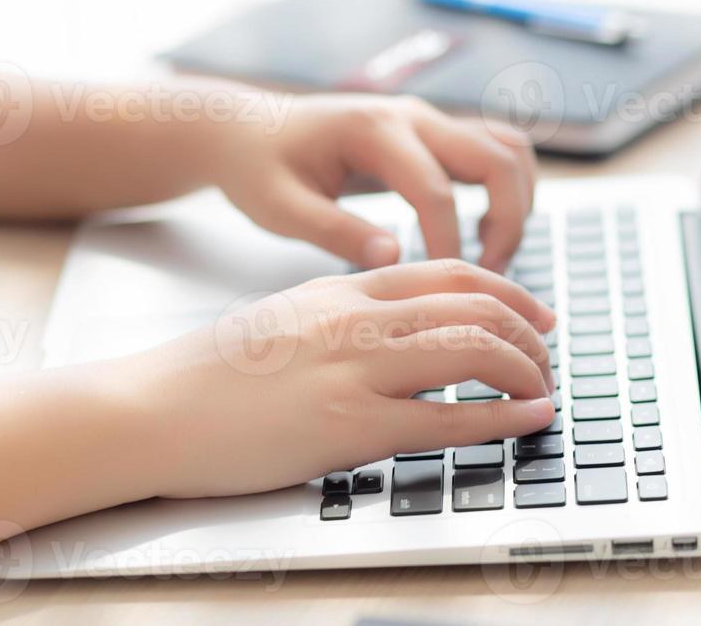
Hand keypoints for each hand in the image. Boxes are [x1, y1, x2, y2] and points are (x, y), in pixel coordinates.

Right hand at [123, 260, 556, 498]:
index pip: (446, 273)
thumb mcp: (285, 318)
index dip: (506, 290)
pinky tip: (529, 419)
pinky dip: (502, 418)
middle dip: (528, 331)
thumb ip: (342, 313)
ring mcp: (354, 370)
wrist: (152, 409)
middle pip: (473, 307)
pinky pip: (448, 418)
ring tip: (545, 388)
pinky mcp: (348, 426)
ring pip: (472, 351)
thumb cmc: (210, 373)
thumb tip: (395, 327)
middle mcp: (356, 319)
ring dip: (525, 369)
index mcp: (340, 289)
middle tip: (549, 355)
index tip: (536, 311)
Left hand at [213, 94, 535, 272]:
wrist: (248, 128)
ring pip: (508, 148)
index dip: (448, 245)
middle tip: (489, 277)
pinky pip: (496, 148)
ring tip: (493, 257)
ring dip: (518, 202)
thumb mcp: (279, 207)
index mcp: (372, 129)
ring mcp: (428, 118)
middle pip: (495, 158)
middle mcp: (411, 114)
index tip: (444, 291)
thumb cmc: (259, 167)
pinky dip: (510, 188)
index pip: (434, 190)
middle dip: (506, 222)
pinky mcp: (433, 131)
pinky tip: (486, 231)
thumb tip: (393, 258)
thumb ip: (334, 231)